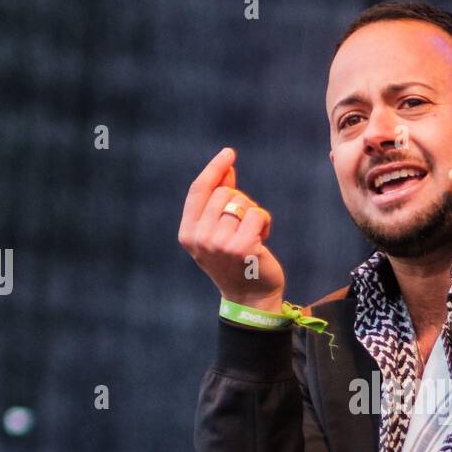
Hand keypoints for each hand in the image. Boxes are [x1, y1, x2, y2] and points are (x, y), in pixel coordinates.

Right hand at [178, 146, 285, 310]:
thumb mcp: (218, 232)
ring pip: (242, 203)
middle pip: (224, 193)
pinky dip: (264, 223)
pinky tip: (261, 241)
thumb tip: (226, 169)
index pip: (198, 191)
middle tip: (243, 227)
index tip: (229, 153)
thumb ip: (218, 202)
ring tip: (251, 237)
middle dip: (240, 203)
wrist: (250, 297)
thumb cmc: (236, 262)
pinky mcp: (241, 247)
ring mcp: (219, 243)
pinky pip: (257, 214)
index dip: (214, 169)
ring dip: (252, 215)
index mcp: (187, 234)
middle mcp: (199, 238)